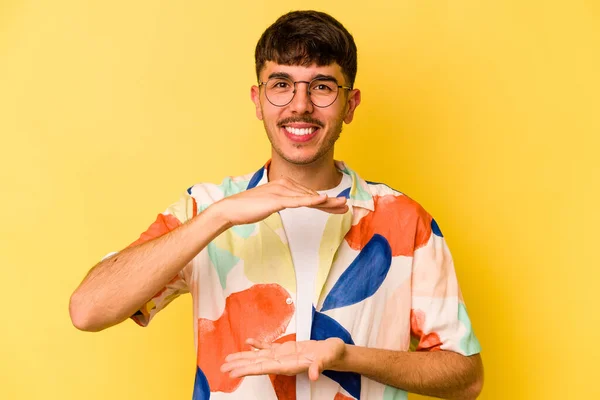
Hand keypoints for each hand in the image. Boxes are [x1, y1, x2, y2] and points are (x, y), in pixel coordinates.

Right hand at [212, 177, 348, 226]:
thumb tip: (293, 202)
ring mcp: (282, 191)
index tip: (338, 207)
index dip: (326, 202)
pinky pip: (299, 201)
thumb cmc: (248, 208)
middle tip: (347, 206)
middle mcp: (285, 185)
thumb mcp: (271, 204)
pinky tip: (324, 201)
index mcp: (284, 185)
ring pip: (310, 198)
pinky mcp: (277, 200)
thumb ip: (283, 201)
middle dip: (331, 202)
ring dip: (328, 203)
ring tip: (343, 206)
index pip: (309, 195)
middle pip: (313, 195)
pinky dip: (313, 201)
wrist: (231, 209)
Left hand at [221, 338, 346, 380]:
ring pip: (259, 357)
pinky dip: (257, 344)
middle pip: (256, 364)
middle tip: (223, 367)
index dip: (247, 370)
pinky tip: (248, 342)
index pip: (263, 368)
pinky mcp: (285, 349)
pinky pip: (268, 347)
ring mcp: (282, 356)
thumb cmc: (331, 355)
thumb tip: (315, 374)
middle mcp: (282, 362)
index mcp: (288, 365)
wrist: (334, 352)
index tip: (233, 373)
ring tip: (229, 359)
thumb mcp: (327, 358)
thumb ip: (320, 366)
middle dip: (239, 365)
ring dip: (244, 357)